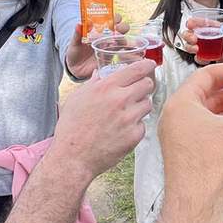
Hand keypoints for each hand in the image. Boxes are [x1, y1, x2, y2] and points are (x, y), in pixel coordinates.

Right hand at [48, 58, 154, 179]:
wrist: (73, 158)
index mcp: (106, 88)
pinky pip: (142, 124)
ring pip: (147, 104)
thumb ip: (93, 83)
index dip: (146, 65)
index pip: (136, 70)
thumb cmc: (71, 128)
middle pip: (147, 84)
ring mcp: (129, 118)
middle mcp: (120, 100)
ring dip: (140, 106)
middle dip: (144, 86)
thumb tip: (99, 73)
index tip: (150, 65)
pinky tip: (121, 130)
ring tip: (125, 114)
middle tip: (137, 91)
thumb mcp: (77, 98)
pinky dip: (135, 126)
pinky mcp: (134, 135)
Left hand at [65, 16, 129, 77]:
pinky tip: (116, 45)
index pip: (109, 19)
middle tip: (116, 27)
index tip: (112, 16)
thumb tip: (79, 23)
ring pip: (122, 38)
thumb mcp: (74, 42)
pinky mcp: (111, 55)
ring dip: (122, 35)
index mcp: (98, 29)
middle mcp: (106, 36)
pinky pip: (120, 50)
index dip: (114, 16)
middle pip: (120, 27)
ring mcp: (110, 45)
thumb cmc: (75, 52)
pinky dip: (121, 46)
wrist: (76, 69)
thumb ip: (77, 34)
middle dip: (121, 25)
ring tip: (116, 36)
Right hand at [180, 16, 221, 63]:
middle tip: (193, 39)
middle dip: (188, 35)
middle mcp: (201, 36)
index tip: (190, 24)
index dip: (192, 22)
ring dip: (190, 47)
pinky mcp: (203, 57)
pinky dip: (200, 59)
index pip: (196, 22)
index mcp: (207, 27)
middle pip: (188, 34)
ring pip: (189, 46)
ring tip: (196, 49)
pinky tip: (204, 58)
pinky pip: (197, 58)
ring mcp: (200, 47)